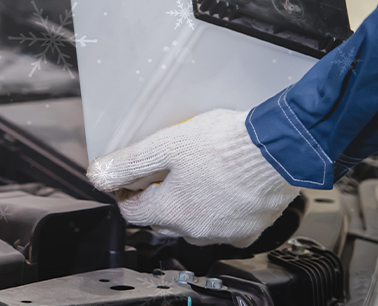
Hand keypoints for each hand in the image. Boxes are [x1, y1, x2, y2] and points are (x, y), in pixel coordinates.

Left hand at [86, 109, 297, 246]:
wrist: (277, 149)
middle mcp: (196, 230)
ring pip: (192, 226)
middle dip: (155, 199)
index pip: (132, 212)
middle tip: (163, 171)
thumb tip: (99, 175)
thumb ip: (130, 162)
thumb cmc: (226, 145)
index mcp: (171, 211)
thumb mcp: (166, 145)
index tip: (131, 177)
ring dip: (187, 206)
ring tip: (194, 175)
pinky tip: (222, 188)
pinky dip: (217, 211)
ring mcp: (224, 233)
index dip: (126, 191)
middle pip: (161, 220)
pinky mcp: (249, 229)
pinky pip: (224, 226)